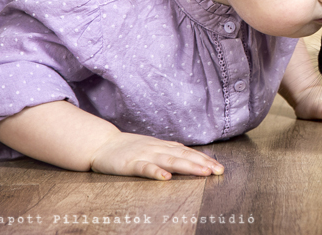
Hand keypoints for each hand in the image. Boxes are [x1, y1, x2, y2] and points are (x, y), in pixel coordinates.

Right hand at [90, 132, 224, 180]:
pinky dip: (156, 172)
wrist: (101, 144)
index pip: (188, 152)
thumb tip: (189, 152)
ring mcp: (144, 155)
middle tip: (219, 171)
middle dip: (203, 163)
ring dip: (188, 166)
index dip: (204, 159)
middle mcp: (157, 149)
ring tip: (203, 172)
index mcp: (163, 146)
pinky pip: (144, 168)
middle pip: (184, 156)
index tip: (220, 167)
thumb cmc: (128, 148)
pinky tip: (166, 178)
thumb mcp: (152, 147)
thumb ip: (169, 150)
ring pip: (169, 160)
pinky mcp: (130, 163)